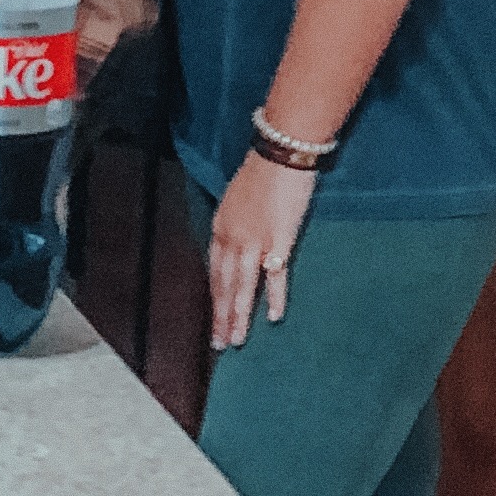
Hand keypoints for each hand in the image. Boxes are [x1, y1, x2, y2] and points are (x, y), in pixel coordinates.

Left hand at [208, 159, 316, 349]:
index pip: (215, 269)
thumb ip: (237, 221)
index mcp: (221, 226)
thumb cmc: (263, 170)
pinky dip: (274, 297)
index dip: (215, 295)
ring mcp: (254, 240)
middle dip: (221, 315)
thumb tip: (240, 236)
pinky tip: (273, 317)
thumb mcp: (239, 197)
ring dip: (240, 315)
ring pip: (243, 286)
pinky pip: (274, 275)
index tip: (214, 317)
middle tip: (219, 343)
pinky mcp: (279, 240)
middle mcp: (232, 237)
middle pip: (224, 283)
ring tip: (237, 340)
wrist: (281, 152)